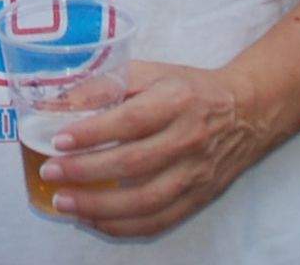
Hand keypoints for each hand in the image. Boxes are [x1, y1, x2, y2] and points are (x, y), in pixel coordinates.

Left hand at [38, 62, 270, 236]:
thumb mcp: (154, 72)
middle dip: (86, 171)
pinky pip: (159, 221)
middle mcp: (189, 140)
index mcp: (176, 101)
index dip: (93, 133)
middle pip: (133, 164)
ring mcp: (196, 174)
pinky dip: (123, 226)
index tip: (58, 140)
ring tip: (64, 202)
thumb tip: (64, 99)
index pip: (131, 121)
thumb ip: (111, 82)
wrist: (248, 113)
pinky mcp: (199, 198)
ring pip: (145, 201)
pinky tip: (94, 220)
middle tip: (50, 172)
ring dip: (99, 206)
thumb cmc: (191, 89)